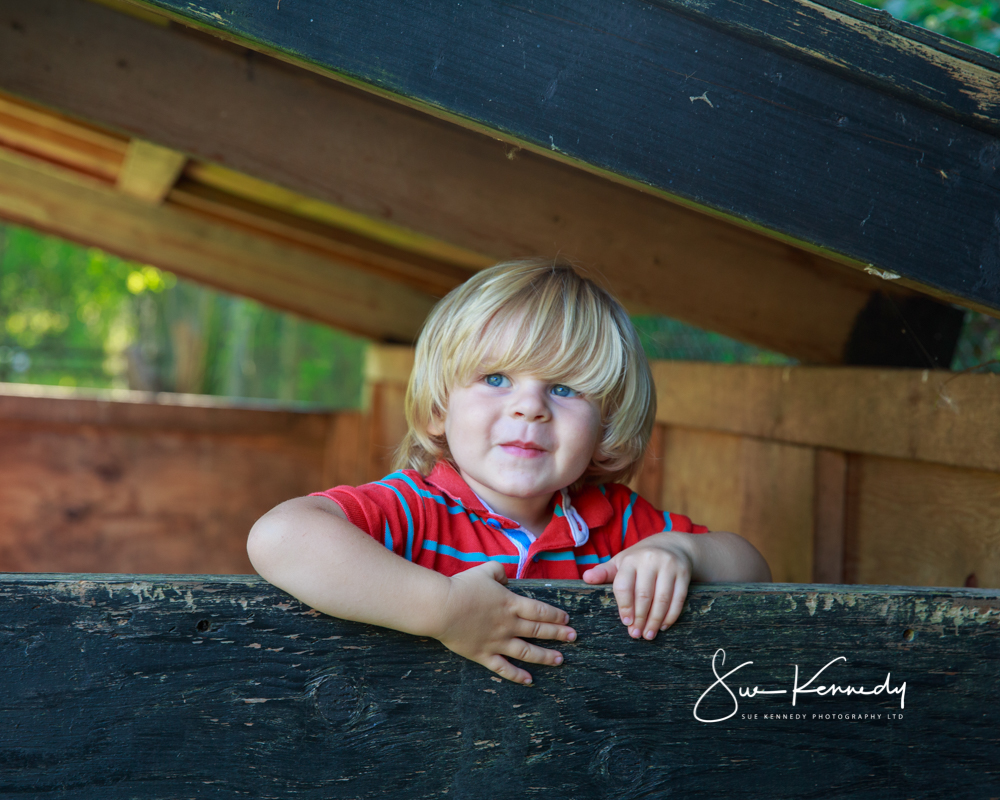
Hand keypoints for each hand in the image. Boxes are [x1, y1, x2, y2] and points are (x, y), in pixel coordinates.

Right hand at [434, 562, 576, 684]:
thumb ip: (499, 571)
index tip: (567, 619)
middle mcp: (508, 624)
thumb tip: (506, 579)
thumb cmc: (462, 587)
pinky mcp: (483, 655)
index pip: (540, 610)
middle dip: (558, 634)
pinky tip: (529, 680)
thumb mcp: (484, 570)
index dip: (555, 615)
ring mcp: (497, 642)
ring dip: (545, 656)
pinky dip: (517, 676)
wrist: (441, 607)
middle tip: (573, 638)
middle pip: (539, 631)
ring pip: (527, 652)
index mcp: (510, 604)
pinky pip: (503, 668)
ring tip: (560, 660)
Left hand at [582, 534, 691, 639]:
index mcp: (631, 559)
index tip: (626, 623)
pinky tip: (664, 626)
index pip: (624, 586)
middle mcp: (650, 560)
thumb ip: (604, 572)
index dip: (625, 607)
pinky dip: (671, 615)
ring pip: (662, 599)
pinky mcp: (683, 573)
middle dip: (640, 618)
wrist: (672, 546)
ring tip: (649, 634)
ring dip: (655, 620)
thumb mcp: (621, 562)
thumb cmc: (640, 559)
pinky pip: (678, 598)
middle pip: (644, 595)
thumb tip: (586, 578)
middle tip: (636, 635)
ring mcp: (669, 566)